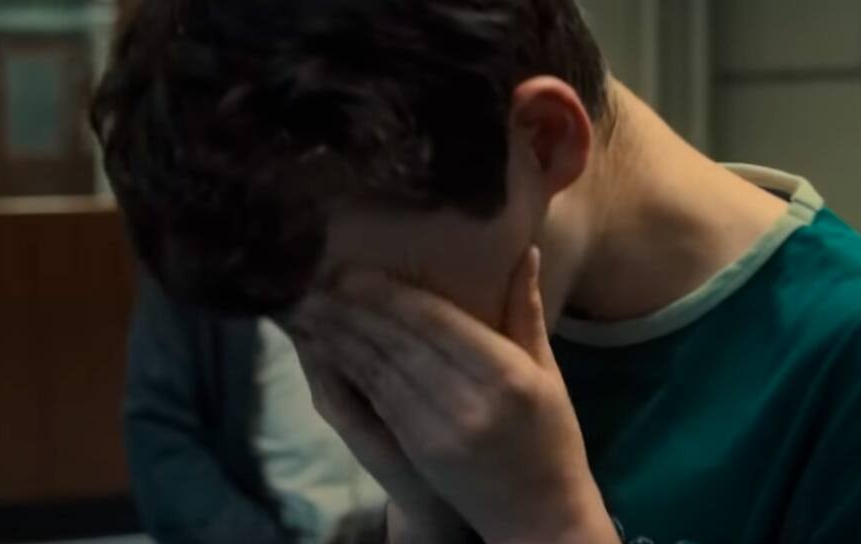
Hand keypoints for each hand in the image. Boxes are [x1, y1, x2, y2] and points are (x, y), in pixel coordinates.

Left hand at [291, 248, 616, 543]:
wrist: (539, 514)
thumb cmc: (550, 435)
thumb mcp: (547, 373)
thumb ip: (526, 312)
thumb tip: (525, 250)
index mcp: (507, 374)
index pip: (439, 323)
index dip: (392, 295)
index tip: (355, 270)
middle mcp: (471, 401)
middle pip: (401, 344)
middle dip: (354, 309)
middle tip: (317, 278)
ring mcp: (441, 429)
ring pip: (381, 370)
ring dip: (341, 336)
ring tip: (310, 306)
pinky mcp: (420, 450)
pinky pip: (379, 398)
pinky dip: (350, 368)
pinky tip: (328, 346)